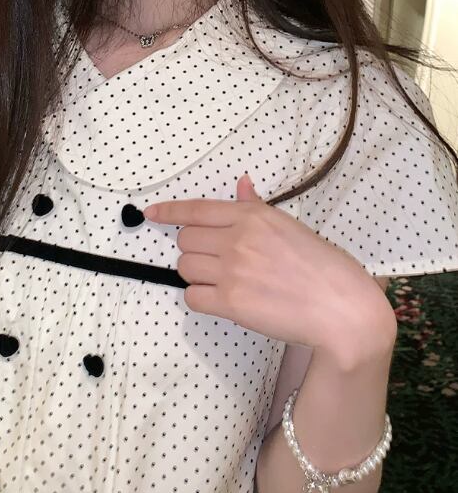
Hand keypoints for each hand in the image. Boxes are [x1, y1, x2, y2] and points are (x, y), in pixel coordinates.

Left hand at [142, 174, 396, 362]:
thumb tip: (241, 183)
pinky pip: (192, 297)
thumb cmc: (324, 267)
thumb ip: (256, 207)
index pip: (196, 210)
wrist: (342, 309)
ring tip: (225, 282)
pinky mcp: (230, 303)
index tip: (151, 214)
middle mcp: (237, 239)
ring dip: (197, 275)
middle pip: (185, 241)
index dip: (168, 212)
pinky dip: (202, 299)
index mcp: (253, 217)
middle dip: (195, 251)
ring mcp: (232, 271)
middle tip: (218, 262)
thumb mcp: (290, 227)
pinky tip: (224, 300)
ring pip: (185, 268)